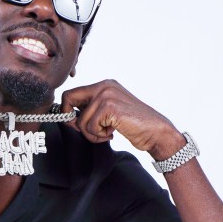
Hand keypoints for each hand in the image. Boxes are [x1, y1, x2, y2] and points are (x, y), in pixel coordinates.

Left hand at [61, 79, 183, 158]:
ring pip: (80, 120)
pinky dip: (98, 136)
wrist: (155, 131)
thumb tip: (68, 115)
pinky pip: (90, 127)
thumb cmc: (133, 124)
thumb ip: (92, 109)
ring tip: (106, 134)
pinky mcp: (110, 107)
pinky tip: (111, 134)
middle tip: (88, 131)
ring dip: (91, 134)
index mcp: (104, 85)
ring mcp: (107, 95)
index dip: (67, 111)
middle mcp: (104, 86)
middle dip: (72, 119)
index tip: (77, 124)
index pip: (72, 93)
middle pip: (68, 98)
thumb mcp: (109, 112)